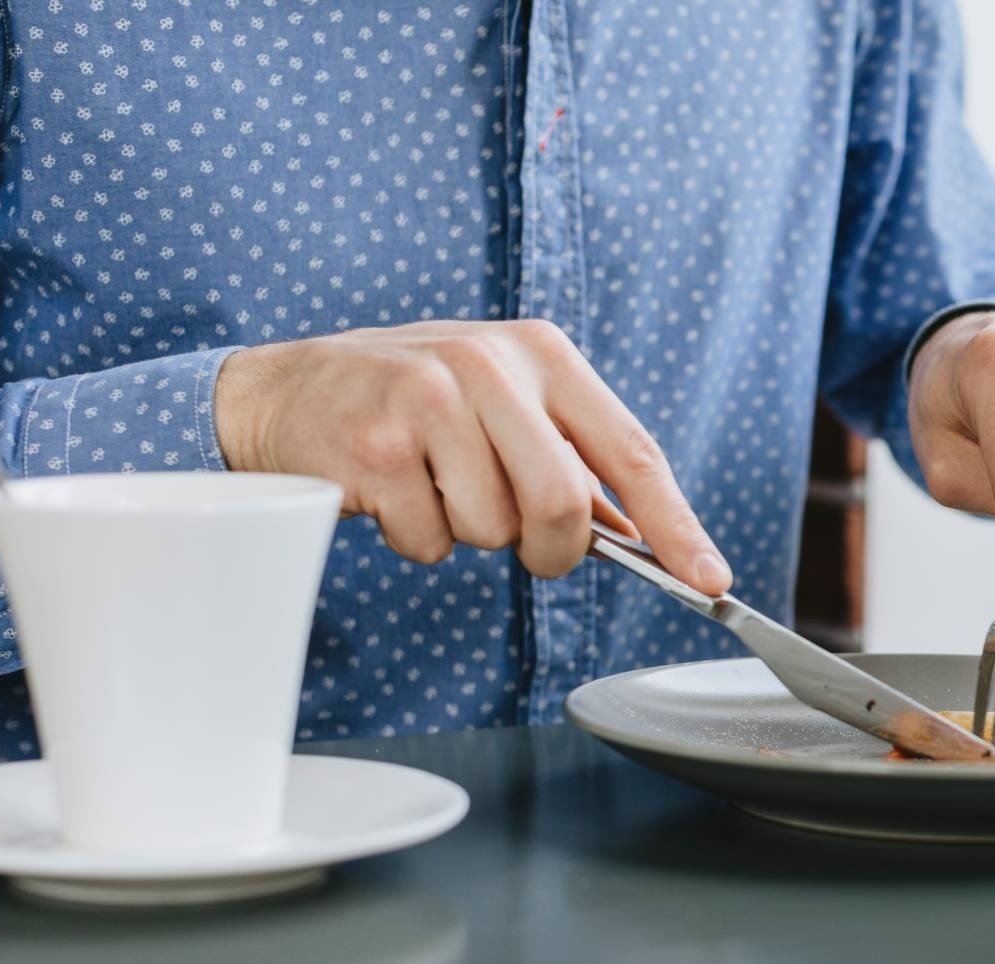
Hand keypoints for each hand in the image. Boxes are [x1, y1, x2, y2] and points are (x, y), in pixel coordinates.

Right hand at [214, 320, 731, 589]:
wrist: (285, 390)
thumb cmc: (414, 403)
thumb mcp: (504, 404)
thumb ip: (575, 459)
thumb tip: (650, 538)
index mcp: (542, 354)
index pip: (633, 450)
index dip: (677, 525)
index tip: (710, 578)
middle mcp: (490, 365)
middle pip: (564, 504)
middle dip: (551, 549)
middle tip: (526, 545)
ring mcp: (429, 402)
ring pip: (495, 531)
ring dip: (471, 535)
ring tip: (434, 485)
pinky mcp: (374, 448)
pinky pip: (432, 543)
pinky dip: (417, 540)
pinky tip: (391, 491)